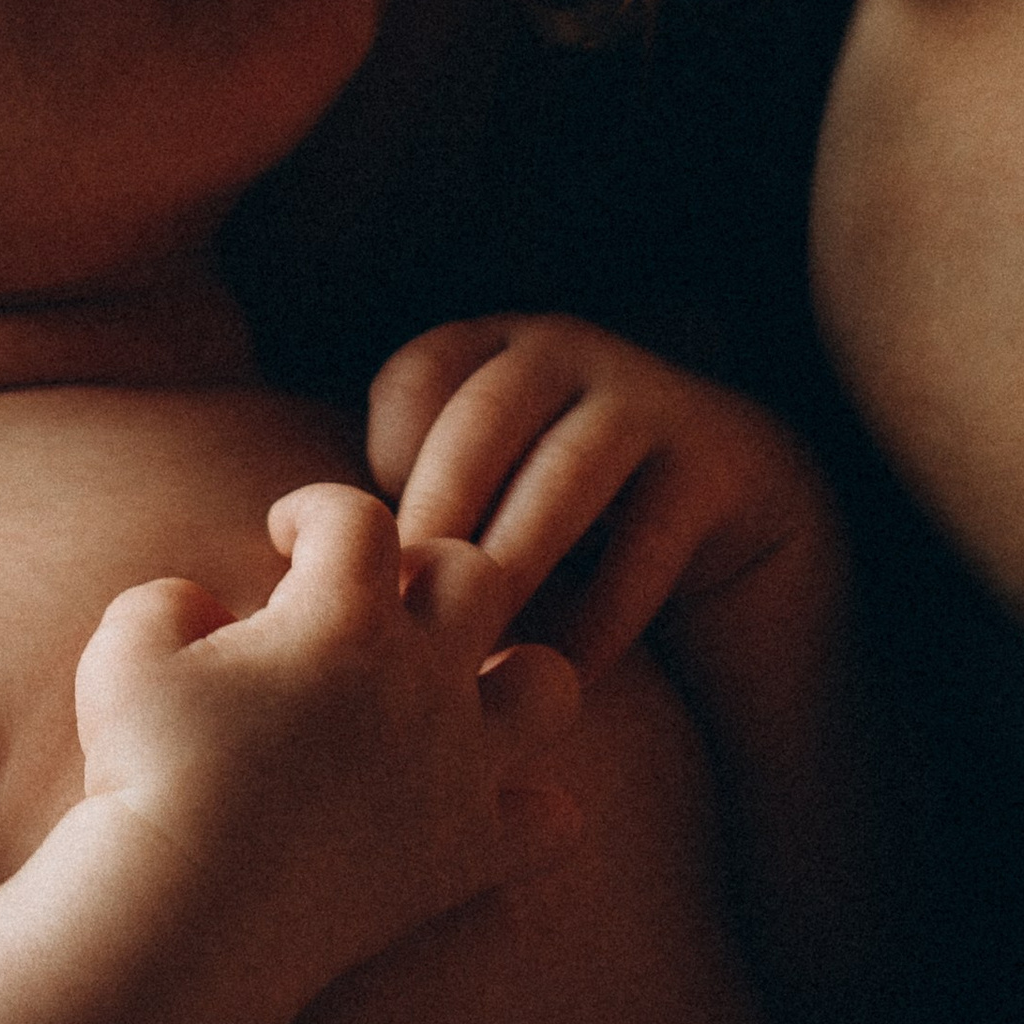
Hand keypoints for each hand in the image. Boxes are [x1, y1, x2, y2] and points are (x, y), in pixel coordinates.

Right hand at [73, 482, 579, 988]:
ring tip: (452, 692)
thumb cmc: (147, 773)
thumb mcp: (125, 649)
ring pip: (549, 685)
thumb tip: (206, 611)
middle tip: (366, 612)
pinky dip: (526, 807)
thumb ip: (171, 599)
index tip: (284, 539)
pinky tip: (471, 803)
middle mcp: (422, 680)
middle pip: (475, 576)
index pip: (358, 515)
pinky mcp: (466, 857)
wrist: (185, 918)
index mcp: (345, 616)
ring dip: (509, 676)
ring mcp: (457, 770)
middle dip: (421, 574)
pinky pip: (553, 822)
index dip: (317, 511)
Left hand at [369, 318, 835, 684]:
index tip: (367, 555)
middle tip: (405, 614)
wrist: (732, 530)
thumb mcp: (487, 498)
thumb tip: (291, 584)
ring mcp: (654, 402)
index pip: (419, 376)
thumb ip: (414, 519)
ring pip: (566, 473)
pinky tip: (561, 675)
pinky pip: (650, 541)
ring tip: (478, 644)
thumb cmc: (565, 534)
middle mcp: (570, 354)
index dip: (386, 458)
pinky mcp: (722, 467)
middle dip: (440, 517)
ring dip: (516, 561)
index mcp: (495, 349)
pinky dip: (599, 615)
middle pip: (485, 419)